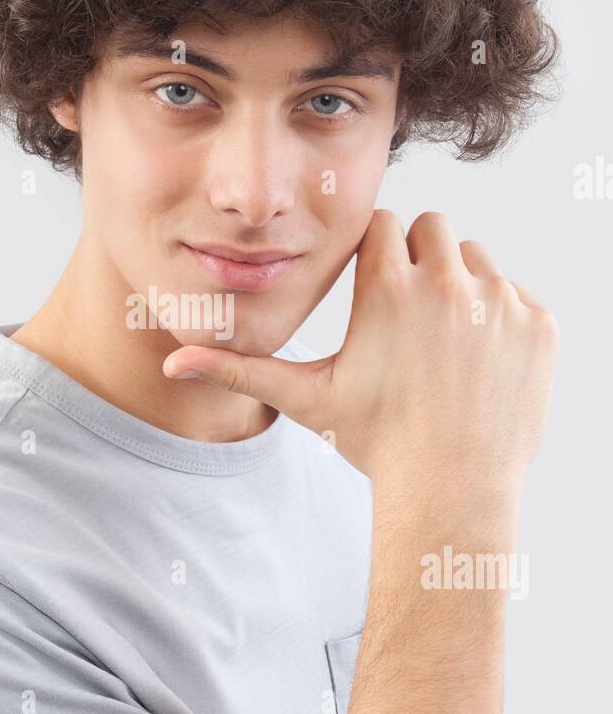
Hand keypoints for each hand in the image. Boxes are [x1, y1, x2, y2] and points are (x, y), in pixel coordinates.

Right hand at [163, 211, 559, 498]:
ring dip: (460, 285)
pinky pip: (517, 295)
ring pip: (477, 259)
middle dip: (418, 259)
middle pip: (432, 229)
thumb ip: (241, 370)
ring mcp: (500, 303)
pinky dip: (500, 320)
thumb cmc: (375, 443)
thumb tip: (175, 362)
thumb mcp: (307, 400)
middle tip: (408, 316)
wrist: (452, 489)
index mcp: (390, 287)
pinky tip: (476, 364)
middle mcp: (449, 283)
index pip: (384, 224)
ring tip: (441, 344)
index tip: (376, 290)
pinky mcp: (538, 325)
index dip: (377, 254)